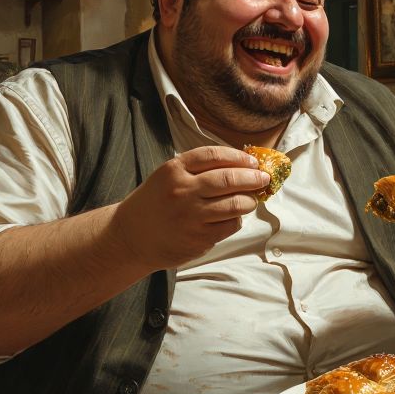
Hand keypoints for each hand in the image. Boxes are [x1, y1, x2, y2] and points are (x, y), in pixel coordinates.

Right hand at [111, 146, 268, 268]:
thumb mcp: (168, 177)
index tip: (252, 162)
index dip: (239, 157)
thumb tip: (242, 165)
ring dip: (249, 201)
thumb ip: (199, 169)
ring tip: (250, 200)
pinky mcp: (198, 238)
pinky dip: (236, 220)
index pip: (214, 155)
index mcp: (174, 170)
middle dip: (253, 178)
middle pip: (230, 179)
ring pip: (235, 204)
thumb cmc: (156, 203)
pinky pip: (230, 225)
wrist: (131, 236)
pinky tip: (232, 217)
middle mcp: (182, 191)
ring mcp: (191, 216)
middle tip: (263, 179)